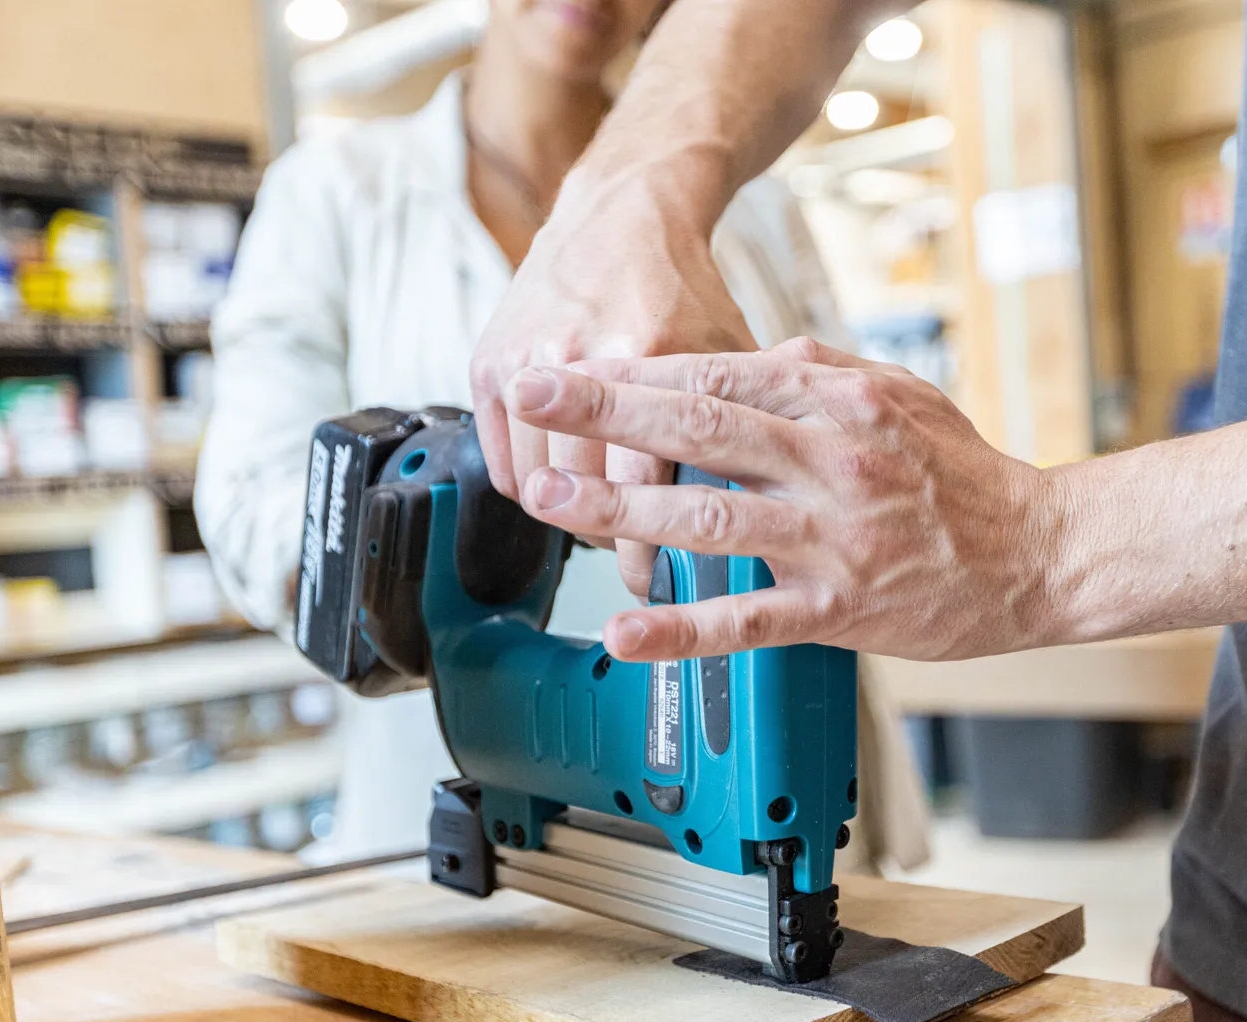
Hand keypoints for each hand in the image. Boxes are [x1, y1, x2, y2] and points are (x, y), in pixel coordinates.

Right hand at [469, 175, 755, 595]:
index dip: (655, 548)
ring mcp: (527, 358)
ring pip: (535, 487)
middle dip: (613, 543)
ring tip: (605, 527)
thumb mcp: (731, 357)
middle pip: (585, 493)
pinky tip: (568, 489)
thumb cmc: (684, 292)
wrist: (622, 213)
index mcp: (654, 356)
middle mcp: (582, 354)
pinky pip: (501, 463)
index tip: (667, 582)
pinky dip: (532, 489)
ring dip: (569, 518)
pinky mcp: (488, 362)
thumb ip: (738, 429)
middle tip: (637, 570)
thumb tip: (757, 519)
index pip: (645, 487)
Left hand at [502, 338, 1070, 661]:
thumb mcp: (896, 391)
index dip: (633, 373)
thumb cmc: (962, 475)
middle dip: (603, 410)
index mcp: (839, 400)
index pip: (717, 374)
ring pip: (710, 517)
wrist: (1039, 551)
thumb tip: (745, 356)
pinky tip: (625, 630)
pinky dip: (682, 625)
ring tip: (556, 501)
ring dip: (622, 508)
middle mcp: (831, 459)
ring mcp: (833, 536)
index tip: (570, 365)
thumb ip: (817, 371)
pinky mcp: (841, 608)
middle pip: (699, 427)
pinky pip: (748, 618)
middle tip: (532, 394)